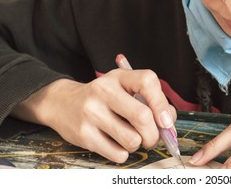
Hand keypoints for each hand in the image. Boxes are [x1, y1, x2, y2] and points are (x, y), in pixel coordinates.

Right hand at [11, 68, 175, 163]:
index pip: (147, 81)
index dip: (162, 103)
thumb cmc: (103, 97)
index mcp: (118, 77)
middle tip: (152, 137)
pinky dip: (124, 154)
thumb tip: (168, 123)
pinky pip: (118, 154)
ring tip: (132, 138)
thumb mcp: (123, 87)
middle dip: (154, 134)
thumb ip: (149, 100)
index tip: (166, 120)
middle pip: (143, 117)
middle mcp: (104, 91)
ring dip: (139, 144)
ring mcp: (92, 113)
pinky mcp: (84, 135)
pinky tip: (117, 143)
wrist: (62, 103)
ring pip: (132, 139)